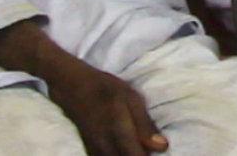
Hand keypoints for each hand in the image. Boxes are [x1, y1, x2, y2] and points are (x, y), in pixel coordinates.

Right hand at [44, 60, 167, 155]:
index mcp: (119, 132)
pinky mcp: (89, 152)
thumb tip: (163, 148)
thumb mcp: (132, 99)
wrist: (72, 87)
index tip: (158, 149)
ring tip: (136, 143)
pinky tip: (123, 146)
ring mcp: (95, 151)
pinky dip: (117, 155)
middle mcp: (105, 147)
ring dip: (128, 154)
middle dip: (140, 155)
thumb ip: (146, 125)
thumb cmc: (106, 89)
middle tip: (146, 143)